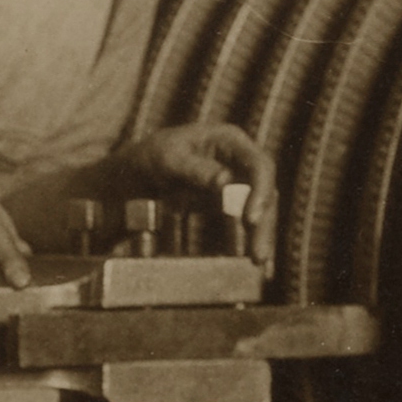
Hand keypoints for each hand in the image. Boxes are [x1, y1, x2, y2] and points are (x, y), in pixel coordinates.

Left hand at [120, 123, 279, 266]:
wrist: (136, 172)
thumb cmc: (151, 157)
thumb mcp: (168, 159)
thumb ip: (196, 170)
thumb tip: (226, 182)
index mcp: (229, 140)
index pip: (258, 165)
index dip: (260, 191)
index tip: (251, 220)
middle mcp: (239, 158)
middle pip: (265, 189)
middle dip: (264, 221)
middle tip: (258, 254)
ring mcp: (237, 179)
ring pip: (260, 207)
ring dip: (261, 234)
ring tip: (258, 261)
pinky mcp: (230, 200)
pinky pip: (247, 218)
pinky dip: (250, 236)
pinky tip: (253, 257)